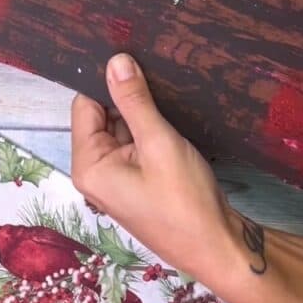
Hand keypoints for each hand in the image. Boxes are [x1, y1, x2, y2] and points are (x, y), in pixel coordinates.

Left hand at [71, 52, 242, 288]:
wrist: (218, 247)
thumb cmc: (186, 201)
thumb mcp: (159, 142)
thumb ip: (135, 100)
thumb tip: (115, 61)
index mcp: (89, 166)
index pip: (85, 105)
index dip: (106, 81)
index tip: (130, 55)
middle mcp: (95, 172)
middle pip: (102, 115)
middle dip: (125, 95)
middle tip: (153, 67)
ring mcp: (116, 178)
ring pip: (121, 127)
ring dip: (140, 111)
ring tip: (166, 86)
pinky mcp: (136, 180)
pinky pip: (136, 142)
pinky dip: (149, 127)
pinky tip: (170, 113)